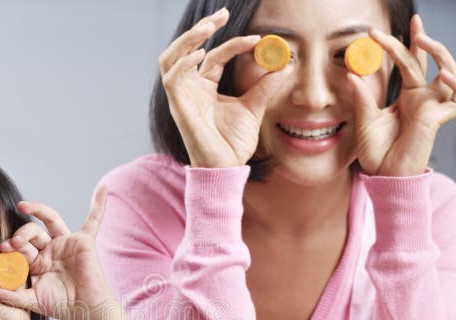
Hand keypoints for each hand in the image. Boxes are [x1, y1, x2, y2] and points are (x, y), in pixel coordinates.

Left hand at [0, 187, 112, 319]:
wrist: (86, 311)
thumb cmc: (62, 307)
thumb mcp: (32, 301)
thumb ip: (12, 296)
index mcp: (37, 262)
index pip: (20, 248)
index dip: (11, 247)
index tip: (2, 249)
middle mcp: (51, 249)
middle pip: (32, 232)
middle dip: (21, 235)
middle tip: (13, 243)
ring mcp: (67, 243)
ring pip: (50, 220)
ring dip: (37, 210)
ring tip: (23, 207)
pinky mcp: (84, 241)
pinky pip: (93, 221)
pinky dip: (99, 205)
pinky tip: (103, 189)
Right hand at [160, 7, 290, 167]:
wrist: (226, 167)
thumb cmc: (233, 143)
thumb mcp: (254, 107)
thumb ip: (265, 86)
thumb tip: (284, 64)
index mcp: (205, 87)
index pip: (215, 55)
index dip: (233, 42)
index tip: (256, 38)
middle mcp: (190, 89)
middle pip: (186, 49)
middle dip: (201, 28)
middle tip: (221, 15)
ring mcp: (182, 97)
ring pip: (171, 58)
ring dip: (187, 40)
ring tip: (208, 28)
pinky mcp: (178, 107)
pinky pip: (172, 78)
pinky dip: (183, 63)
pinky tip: (202, 55)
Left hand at [350, 14, 455, 175]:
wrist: (382, 176)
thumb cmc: (375, 152)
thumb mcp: (364, 120)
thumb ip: (362, 97)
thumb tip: (352, 72)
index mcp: (406, 96)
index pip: (409, 63)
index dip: (404, 44)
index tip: (381, 31)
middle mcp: (422, 98)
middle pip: (428, 61)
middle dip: (423, 38)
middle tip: (414, 20)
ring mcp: (432, 107)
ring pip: (449, 72)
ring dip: (440, 53)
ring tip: (424, 40)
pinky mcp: (438, 119)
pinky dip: (455, 84)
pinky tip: (441, 76)